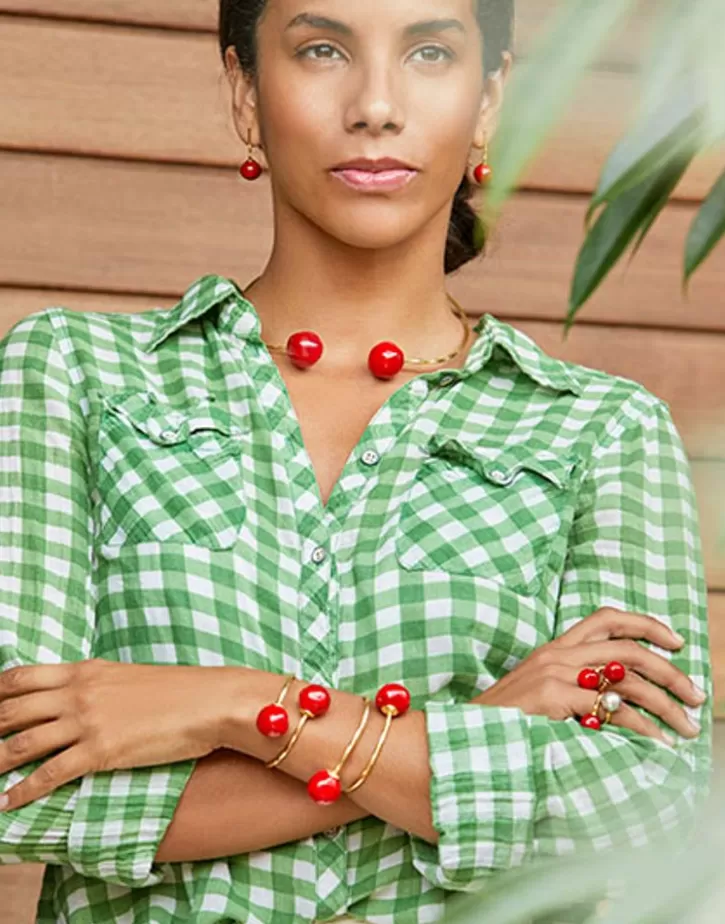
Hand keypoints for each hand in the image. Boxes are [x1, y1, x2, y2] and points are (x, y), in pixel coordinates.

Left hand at [0, 659, 240, 811]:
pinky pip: (50, 774)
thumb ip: (94, 685)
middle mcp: (78, 692)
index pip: (19, 677)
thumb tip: (74, 698)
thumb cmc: (177, 690)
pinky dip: (23, 791)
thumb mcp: (126, 677)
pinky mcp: (101, 750)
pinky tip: (7, 803)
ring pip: (22, 743)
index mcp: (84, 670)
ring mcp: (87, 721)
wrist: (210, 701)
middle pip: (12, 710)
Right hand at [471, 607, 705, 743]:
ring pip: (627, 677)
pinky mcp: (552, 697)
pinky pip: (611, 708)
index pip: (605, 618)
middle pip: (628, 648)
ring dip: (665, 703)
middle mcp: (556, 654)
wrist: (463, 738)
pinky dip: (641, 726)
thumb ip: (571, 687)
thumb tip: (617, 698)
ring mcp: (553, 673)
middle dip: (670, 672)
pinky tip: (655, 741)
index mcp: (553, 648)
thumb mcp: (538, 694)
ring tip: (686, 725)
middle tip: (696, 695)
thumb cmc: (503, 724)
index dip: (646, 624)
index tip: (675, 642)